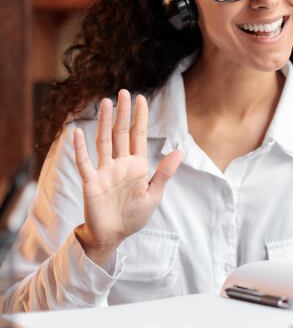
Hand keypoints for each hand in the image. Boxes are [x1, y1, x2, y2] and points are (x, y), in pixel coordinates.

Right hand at [72, 89, 182, 266]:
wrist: (114, 235)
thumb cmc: (135, 216)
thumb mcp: (154, 194)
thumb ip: (164, 173)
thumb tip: (180, 151)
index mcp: (137, 165)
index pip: (138, 136)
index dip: (140, 117)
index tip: (142, 98)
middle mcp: (120, 164)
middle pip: (121, 133)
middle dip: (123, 113)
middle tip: (124, 92)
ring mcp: (104, 171)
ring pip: (104, 141)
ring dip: (105, 122)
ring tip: (106, 102)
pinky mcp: (90, 182)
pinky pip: (84, 162)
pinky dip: (79, 148)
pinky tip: (77, 132)